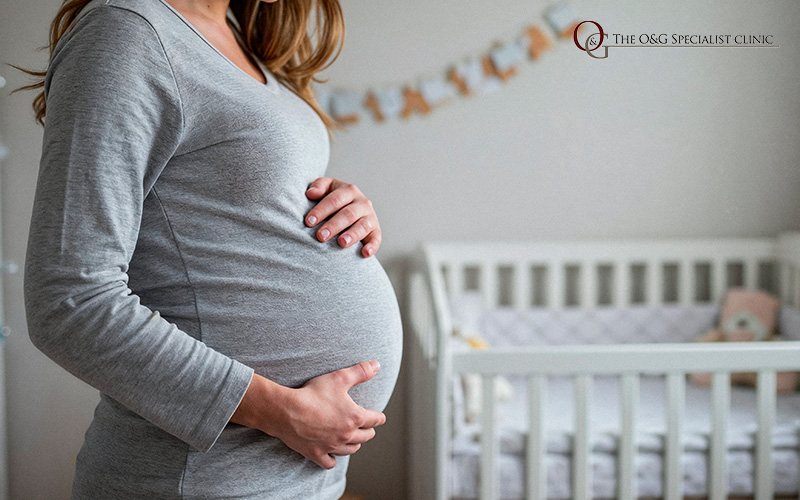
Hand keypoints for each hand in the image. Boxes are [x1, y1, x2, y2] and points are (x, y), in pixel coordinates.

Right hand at [230, 361, 385, 468]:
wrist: (286, 411)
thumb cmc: (312, 394)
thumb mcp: (339, 378)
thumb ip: (360, 371)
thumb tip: (377, 365)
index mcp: (355, 417)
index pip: (375, 420)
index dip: (379, 417)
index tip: (380, 417)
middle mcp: (346, 435)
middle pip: (365, 437)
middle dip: (368, 431)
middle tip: (367, 427)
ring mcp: (331, 446)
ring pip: (351, 450)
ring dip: (354, 444)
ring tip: (353, 439)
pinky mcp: (316, 454)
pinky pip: (330, 463)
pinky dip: (333, 459)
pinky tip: (333, 454)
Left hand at [305, 177, 381, 257]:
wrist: (349, 207)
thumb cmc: (333, 200)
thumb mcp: (327, 188)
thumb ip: (319, 186)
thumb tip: (311, 193)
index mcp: (349, 191)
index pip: (334, 200)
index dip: (321, 211)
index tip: (309, 222)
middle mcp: (362, 203)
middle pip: (348, 214)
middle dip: (334, 225)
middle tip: (321, 236)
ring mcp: (370, 217)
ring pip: (362, 226)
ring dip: (352, 235)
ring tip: (341, 243)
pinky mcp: (375, 231)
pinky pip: (376, 239)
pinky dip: (372, 246)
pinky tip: (365, 253)